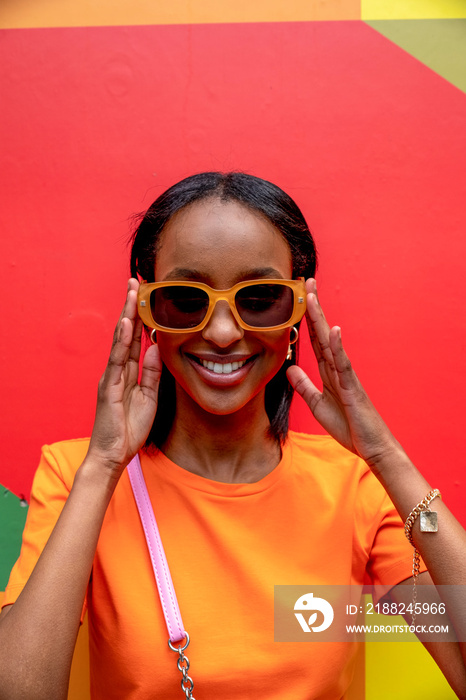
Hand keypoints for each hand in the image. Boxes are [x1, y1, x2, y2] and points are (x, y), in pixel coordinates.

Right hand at [87, 279, 161, 475]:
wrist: (114, 455)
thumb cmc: (129, 428)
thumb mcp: (149, 396)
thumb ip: (152, 372)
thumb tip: (157, 347)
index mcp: (128, 371)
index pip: (136, 338)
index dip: (142, 316)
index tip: (149, 294)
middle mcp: (118, 369)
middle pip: (126, 332)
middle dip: (132, 306)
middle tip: (137, 281)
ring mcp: (111, 376)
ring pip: (120, 339)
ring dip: (126, 314)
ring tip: (132, 291)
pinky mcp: (108, 386)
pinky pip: (117, 360)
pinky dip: (121, 341)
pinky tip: (126, 323)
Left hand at [286, 279, 398, 466]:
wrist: (371, 447)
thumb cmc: (349, 426)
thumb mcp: (317, 404)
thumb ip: (304, 386)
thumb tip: (290, 368)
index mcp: (328, 370)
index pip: (315, 338)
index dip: (305, 318)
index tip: (298, 296)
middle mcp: (337, 367)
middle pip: (322, 331)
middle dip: (313, 307)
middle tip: (306, 281)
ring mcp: (345, 375)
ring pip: (330, 341)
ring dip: (321, 319)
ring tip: (311, 296)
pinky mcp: (352, 387)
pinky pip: (344, 364)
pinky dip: (338, 346)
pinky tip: (334, 330)